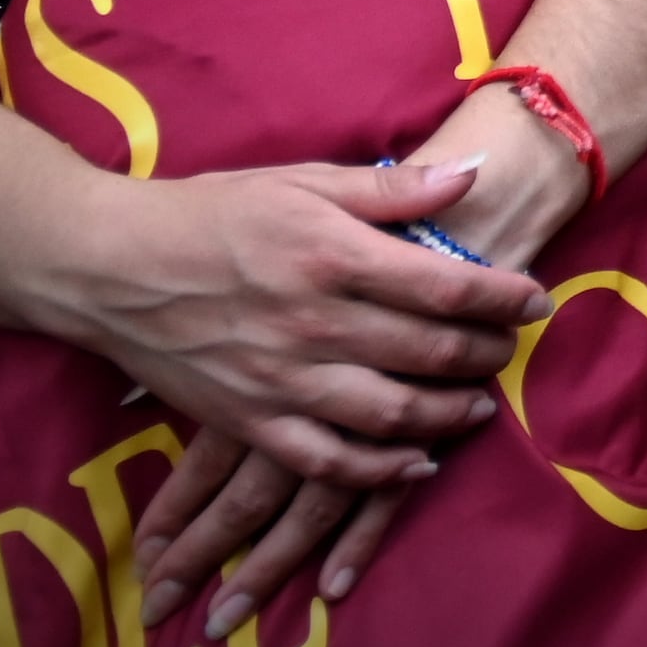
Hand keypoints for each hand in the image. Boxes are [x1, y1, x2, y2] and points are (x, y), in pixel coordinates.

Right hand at [134, 65, 611, 634]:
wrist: (110, 267)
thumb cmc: (211, 212)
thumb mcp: (302, 180)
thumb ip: (390, 188)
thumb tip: (472, 175)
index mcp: (329, 254)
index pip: (443, 286)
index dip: (501, 297)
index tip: (536, 299)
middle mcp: (312, 323)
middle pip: (427, 352)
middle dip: (484, 353)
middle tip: (512, 347)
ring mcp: (280, 380)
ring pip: (389, 415)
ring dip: (446, 414)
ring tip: (477, 403)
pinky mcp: (250, 421)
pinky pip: (328, 462)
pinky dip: (379, 471)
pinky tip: (415, 461)